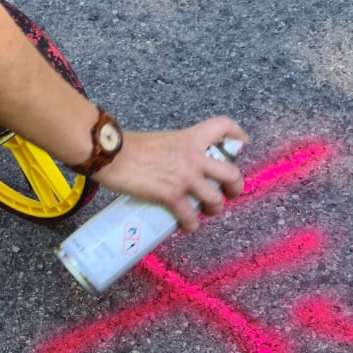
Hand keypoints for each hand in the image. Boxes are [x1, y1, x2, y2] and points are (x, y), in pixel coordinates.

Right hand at [90, 117, 249, 230]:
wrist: (111, 154)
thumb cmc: (128, 146)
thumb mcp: (161, 141)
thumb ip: (175, 152)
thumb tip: (175, 166)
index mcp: (190, 138)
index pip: (223, 126)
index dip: (237, 135)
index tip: (241, 145)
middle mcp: (193, 157)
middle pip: (231, 172)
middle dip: (235, 187)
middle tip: (229, 192)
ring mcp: (184, 177)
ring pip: (216, 199)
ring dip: (214, 209)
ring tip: (206, 211)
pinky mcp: (171, 195)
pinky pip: (190, 216)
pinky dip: (191, 225)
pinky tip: (187, 226)